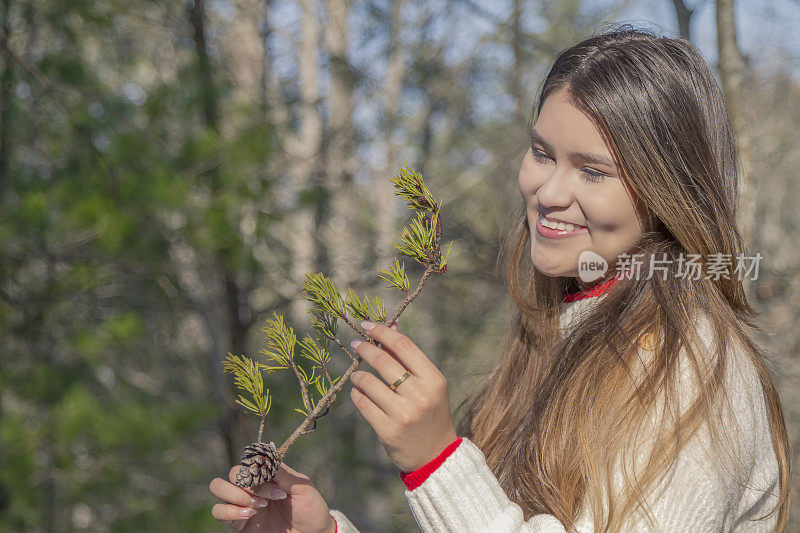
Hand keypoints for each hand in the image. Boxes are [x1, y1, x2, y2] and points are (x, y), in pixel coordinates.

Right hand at [209, 459, 335, 532]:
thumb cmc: (310, 509)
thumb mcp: (302, 487)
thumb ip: (282, 471)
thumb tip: (267, 448)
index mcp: (267, 474)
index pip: (249, 461)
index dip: (257, 469)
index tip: (275, 481)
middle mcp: (252, 486)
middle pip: (231, 473)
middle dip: (247, 484)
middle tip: (266, 498)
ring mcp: (243, 503)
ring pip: (218, 487)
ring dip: (236, 495)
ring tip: (258, 506)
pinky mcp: (238, 522)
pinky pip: (218, 511)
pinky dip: (230, 510)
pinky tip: (250, 514)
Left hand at [349, 321, 457, 472]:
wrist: (436, 455)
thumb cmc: (430, 412)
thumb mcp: (429, 384)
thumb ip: (409, 357)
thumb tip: (391, 324)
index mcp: (433, 379)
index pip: (404, 346)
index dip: (383, 332)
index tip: (367, 326)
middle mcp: (420, 395)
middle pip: (383, 361)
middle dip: (365, 349)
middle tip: (356, 345)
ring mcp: (403, 414)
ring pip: (368, 382)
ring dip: (357, 375)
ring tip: (356, 375)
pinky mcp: (388, 431)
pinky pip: (362, 404)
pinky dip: (356, 394)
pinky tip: (358, 393)